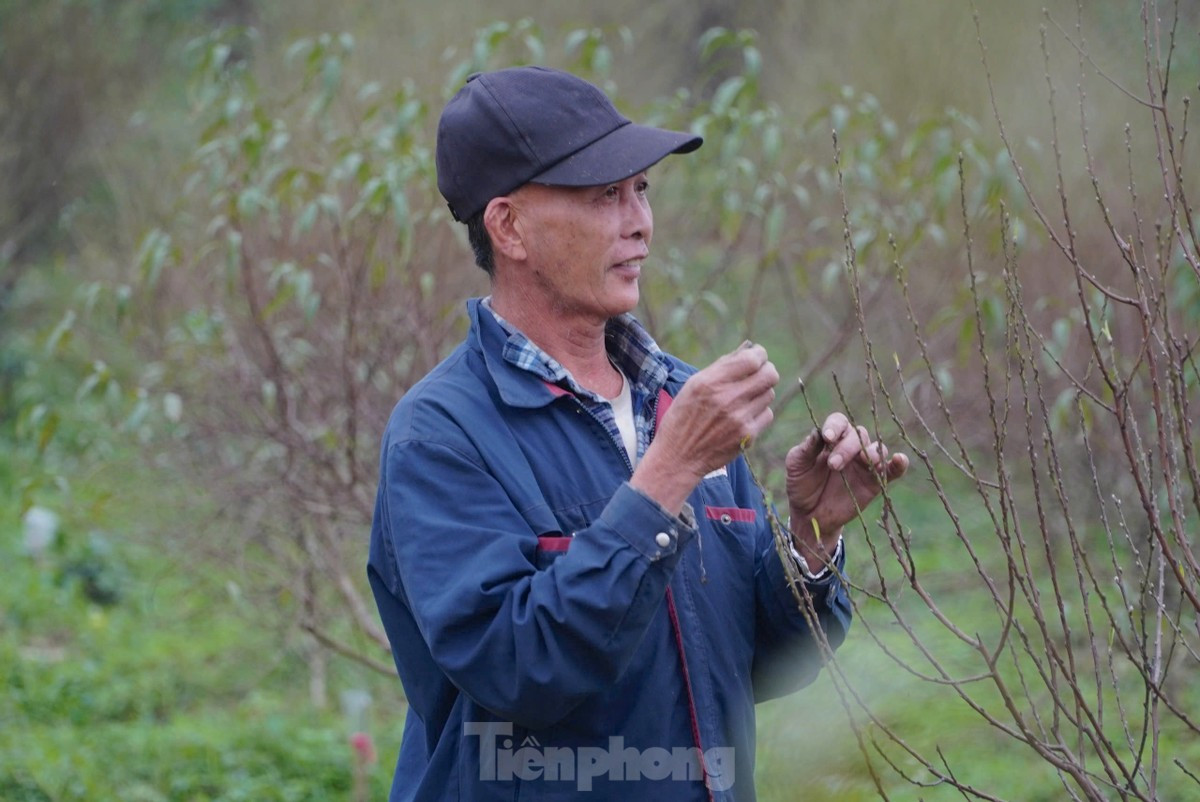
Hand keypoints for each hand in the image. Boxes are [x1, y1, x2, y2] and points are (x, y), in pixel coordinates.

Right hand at [632, 342, 778, 512]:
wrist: (678, 457)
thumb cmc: (682, 418)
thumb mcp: (692, 387)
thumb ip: (720, 368)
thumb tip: (746, 351)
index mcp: (710, 382)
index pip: (752, 359)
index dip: (759, 354)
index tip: (757, 356)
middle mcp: (727, 398)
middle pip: (769, 375)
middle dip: (768, 370)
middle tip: (761, 373)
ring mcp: (739, 418)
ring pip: (769, 394)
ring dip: (760, 393)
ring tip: (745, 398)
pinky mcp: (747, 436)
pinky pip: (767, 415)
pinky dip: (759, 413)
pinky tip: (744, 416)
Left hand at [785, 412, 908, 564]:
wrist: (809, 515)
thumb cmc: (801, 485)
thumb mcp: (796, 465)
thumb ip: (806, 448)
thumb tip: (817, 433)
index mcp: (832, 439)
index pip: (839, 422)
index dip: (835, 426)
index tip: (828, 437)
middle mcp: (851, 447)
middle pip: (858, 435)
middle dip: (847, 447)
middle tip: (833, 465)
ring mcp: (865, 464)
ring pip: (877, 449)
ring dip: (872, 453)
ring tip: (865, 460)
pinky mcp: (876, 482)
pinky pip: (893, 470)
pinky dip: (900, 463)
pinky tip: (900, 459)